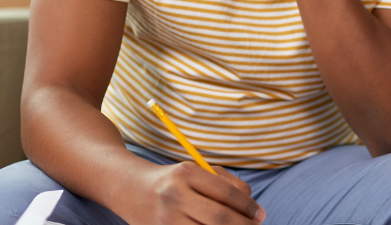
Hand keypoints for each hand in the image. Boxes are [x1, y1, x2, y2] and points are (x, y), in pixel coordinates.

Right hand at [124, 162, 265, 224]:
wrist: (129, 188)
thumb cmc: (175, 180)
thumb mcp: (198, 171)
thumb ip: (228, 183)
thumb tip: (252, 208)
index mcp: (187, 173)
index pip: (227, 194)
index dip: (249, 207)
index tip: (261, 215)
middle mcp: (174, 196)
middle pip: (219, 218)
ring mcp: (165, 218)